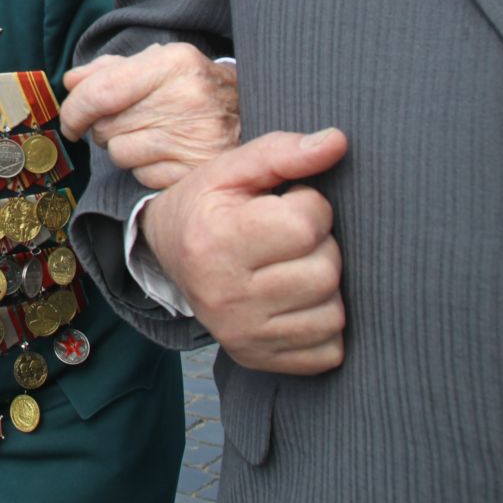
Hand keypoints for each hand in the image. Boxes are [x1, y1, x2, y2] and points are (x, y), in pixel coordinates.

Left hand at [62, 43, 239, 189]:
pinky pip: (141, 176)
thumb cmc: (193, 86)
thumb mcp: (158, 64)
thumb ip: (110, 69)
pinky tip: (165, 153)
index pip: (101, 91)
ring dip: (123, 148)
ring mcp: (196, 137)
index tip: (70, 120)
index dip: (74, 109)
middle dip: (103, 127)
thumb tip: (71, 82)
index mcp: (174, 63)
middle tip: (125, 122)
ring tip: (149, 135)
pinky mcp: (198, 170)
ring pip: (119, 153)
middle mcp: (187, 97)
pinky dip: (144, 168)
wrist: (252, 113)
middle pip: (106, 125)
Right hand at [140, 129, 347, 374]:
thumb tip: (338, 141)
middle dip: (320, 244)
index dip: (309, 205)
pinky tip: (297, 300)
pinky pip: (329, 348)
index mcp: (216, 242)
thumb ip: (283, 152)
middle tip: (290, 236)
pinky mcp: (259, 361)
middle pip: (325, 270)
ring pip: (333, 311)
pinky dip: (323, 322)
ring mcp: (243, 335)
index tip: (286, 202)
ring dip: (325, 283)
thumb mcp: (232, 169)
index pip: (305, 224)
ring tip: (293, 265)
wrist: (164, 255)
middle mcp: (226, 296)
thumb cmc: (206, 206)